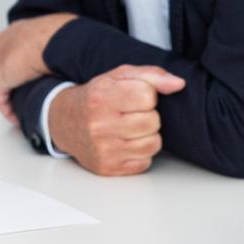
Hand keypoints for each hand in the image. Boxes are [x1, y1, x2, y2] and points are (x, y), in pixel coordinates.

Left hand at [0, 13, 75, 119]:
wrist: (56, 39)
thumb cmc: (64, 34)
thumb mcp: (63, 33)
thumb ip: (60, 42)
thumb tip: (78, 50)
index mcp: (17, 30)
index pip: (11, 50)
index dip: (18, 67)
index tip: (27, 80)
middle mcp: (3, 42)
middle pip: (0, 68)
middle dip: (10, 84)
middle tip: (21, 99)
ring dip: (9, 99)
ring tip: (21, 112)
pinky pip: (1, 99)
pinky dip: (9, 110)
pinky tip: (17, 119)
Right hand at [47, 65, 184, 175]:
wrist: (65, 122)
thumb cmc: (97, 97)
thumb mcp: (120, 76)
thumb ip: (151, 75)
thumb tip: (178, 84)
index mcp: (102, 96)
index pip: (148, 96)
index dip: (148, 95)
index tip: (135, 97)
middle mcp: (99, 124)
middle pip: (153, 122)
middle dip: (148, 116)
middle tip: (133, 114)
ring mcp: (103, 149)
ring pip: (153, 144)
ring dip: (148, 135)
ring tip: (132, 128)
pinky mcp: (108, 167)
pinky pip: (145, 162)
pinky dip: (141, 153)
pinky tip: (127, 143)